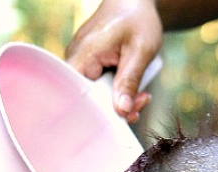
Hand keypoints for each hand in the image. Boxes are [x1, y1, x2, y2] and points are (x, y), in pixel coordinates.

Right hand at [65, 0, 161, 121]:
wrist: (133, 2)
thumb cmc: (137, 20)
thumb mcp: (140, 51)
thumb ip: (130, 81)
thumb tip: (122, 111)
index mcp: (84, 54)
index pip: (80, 95)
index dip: (101, 111)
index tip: (126, 114)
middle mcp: (75, 59)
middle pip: (89, 98)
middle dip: (118, 106)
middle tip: (142, 101)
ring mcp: (80, 63)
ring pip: (97, 96)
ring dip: (121, 99)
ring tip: (142, 94)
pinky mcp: (88, 67)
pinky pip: (100, 88)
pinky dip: (118, 92)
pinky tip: (134, 89)